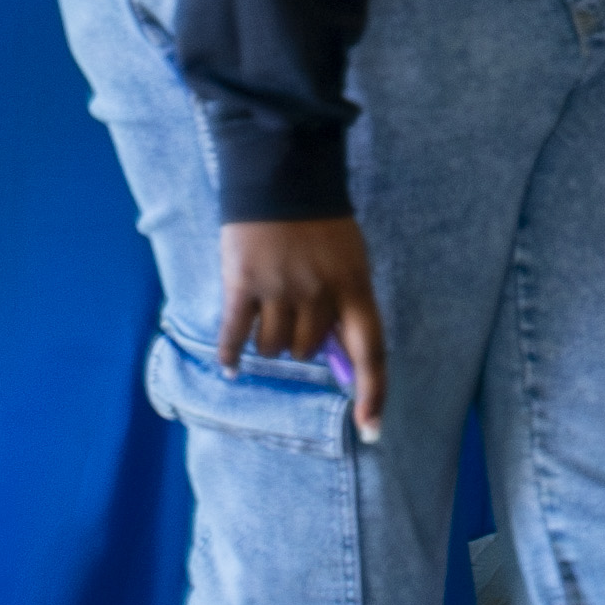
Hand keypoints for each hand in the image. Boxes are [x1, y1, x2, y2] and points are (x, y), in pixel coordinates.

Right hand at [212, 216, 387, 440]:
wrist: (282, 175)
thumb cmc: (321, 224)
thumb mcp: (350, 261)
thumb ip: (346, 309)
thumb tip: (344, 365)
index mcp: (355, 285)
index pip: (370, 350)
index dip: (373, 392)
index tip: (370, 429)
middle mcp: (320, 292)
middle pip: (308, 351)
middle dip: (301, 343)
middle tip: (294, 314)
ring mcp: (280, 288)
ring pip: (274, 348)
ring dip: (270, 342)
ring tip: (268, 312)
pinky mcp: (243, 283)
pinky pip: (236, 335)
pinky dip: (232, 354)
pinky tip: (232, 365)